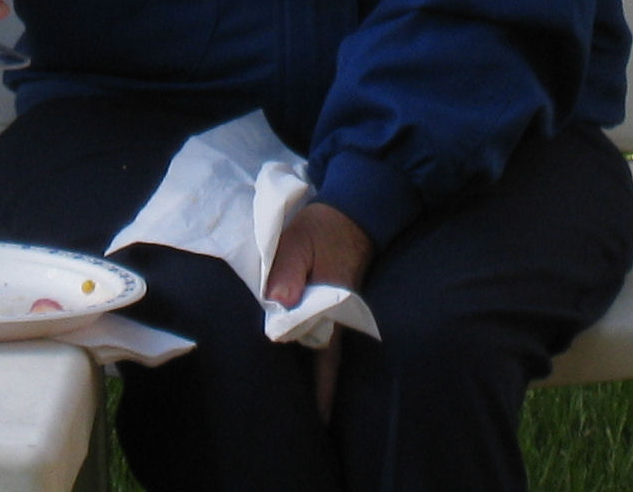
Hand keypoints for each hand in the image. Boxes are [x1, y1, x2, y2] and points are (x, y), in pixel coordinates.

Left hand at [264, 200, 374, 420]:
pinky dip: (309, 347)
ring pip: (322, 348)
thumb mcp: (296, 241)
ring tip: (293, 402)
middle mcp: (338, 315)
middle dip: (313, 390)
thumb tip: (278, 302)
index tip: (319, 424)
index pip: (327, 359)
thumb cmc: (323, 227)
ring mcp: (338, 309)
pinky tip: (294, 359)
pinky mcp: (333, 300)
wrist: (354, 209)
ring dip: (310, 371)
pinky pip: (321, 332)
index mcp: (332, 306)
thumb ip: (286, 270)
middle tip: (295, 422)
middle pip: (324, 361)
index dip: (322, 392)